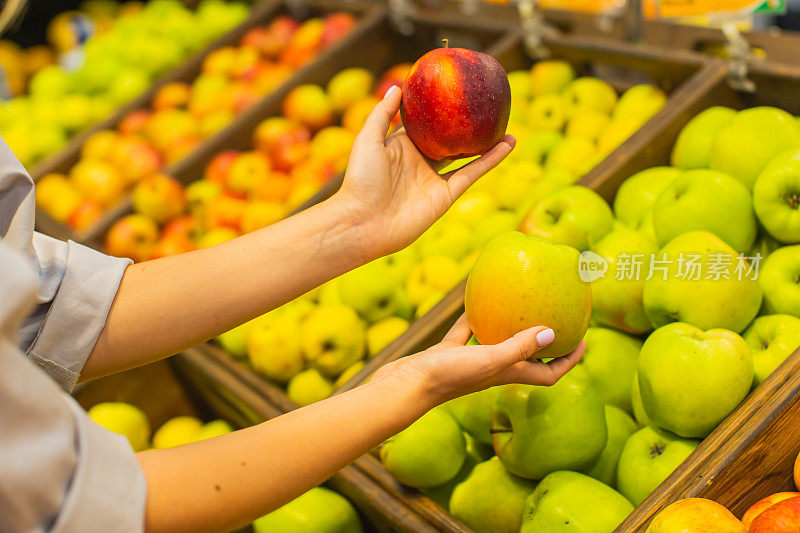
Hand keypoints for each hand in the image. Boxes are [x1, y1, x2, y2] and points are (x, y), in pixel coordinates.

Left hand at [334, 86, 514, 259]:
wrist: (363, 223)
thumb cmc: (360, 181)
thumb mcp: (368, 140)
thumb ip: (382, 114)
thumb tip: (398, 88)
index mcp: (401, 146)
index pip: (425, 123)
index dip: (439, 109)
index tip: (454, 90)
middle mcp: (420, 161)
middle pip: (449, 139)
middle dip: (465, 126)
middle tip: (486, 107)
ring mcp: (434, 179)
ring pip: (466, 156)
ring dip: (486, 142)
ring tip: (506, 125)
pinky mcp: (446, 195)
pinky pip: (473, 173)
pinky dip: (491, 160)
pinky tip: (508, 145)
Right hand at [372, 314, 585, 405]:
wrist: (405, 386)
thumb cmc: (448, 377)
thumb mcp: (488, 361)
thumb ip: (518, 347)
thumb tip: (552, 333)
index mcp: (508, 375)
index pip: (548, 374)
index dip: (569, 362)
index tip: (583, 341)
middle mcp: (493, 369)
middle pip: (528, 359)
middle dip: (545, 343)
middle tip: (558, 318)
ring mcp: (470, 361)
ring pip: (497, 343)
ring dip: (511, 328)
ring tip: (521, 304)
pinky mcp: (449, 352)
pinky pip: (466, 332)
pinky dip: (474, 317)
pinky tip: (477, 297)